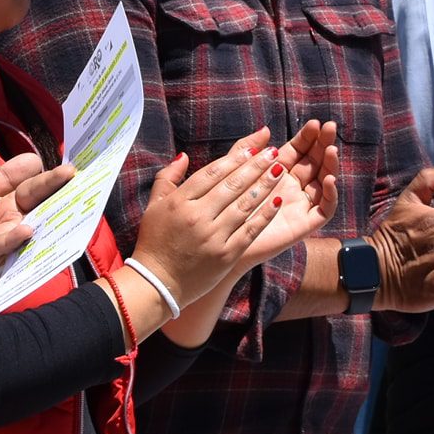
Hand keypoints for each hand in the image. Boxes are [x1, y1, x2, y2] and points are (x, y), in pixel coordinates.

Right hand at [131, 130, 290, 303]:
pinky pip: (250, 230)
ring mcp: (213, 237)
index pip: (212, 172)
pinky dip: (265, 215)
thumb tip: (184, 155)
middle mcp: (197, 217)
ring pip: (244, 205)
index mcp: (179, 202)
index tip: (253, 148)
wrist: (157, 284)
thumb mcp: (153, 206)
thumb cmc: (154, 242)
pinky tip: (277, 202)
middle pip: (232, 185)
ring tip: (280, 170)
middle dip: (256, 166)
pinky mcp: (226, 255)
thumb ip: (167, 177)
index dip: (235, 158)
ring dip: (265, 185)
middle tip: (273, 152)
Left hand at [238, 131, 336, 273]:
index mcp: (277, 172)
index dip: (307, 137)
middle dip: (323, 144)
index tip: (314, 123)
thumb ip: (247, 151)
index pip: (298, 150)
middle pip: (315, 162)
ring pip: (324, 182)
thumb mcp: (234, 173)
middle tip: (330, 128)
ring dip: (330, 165)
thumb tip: (266, 128)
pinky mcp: (305, 224)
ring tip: (331, 150)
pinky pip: (325, 209)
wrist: (220, 241)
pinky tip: (329, 180)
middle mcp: (293, 187)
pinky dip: (331, 195)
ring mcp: (301, 205)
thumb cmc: (224, 207)